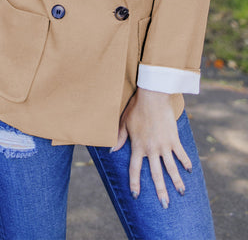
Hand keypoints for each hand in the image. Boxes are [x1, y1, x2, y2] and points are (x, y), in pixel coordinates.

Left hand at [112, 88, 191, 207]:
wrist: (153, 96)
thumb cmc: (136, 108)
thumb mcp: (124, 123)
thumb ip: (119, 138)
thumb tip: (111, 150)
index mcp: (138, 146)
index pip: (135, 169)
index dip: (135, 183)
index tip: (135, 195)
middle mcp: (151, 149)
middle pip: (156, 174)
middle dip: (161, 191)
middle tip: (165, 205)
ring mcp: (164, 145)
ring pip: (171, 168)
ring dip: (176, 182)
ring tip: (181, 193)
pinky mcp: (174, 138)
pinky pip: (181, 154)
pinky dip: (186, 162)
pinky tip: (189, 170)